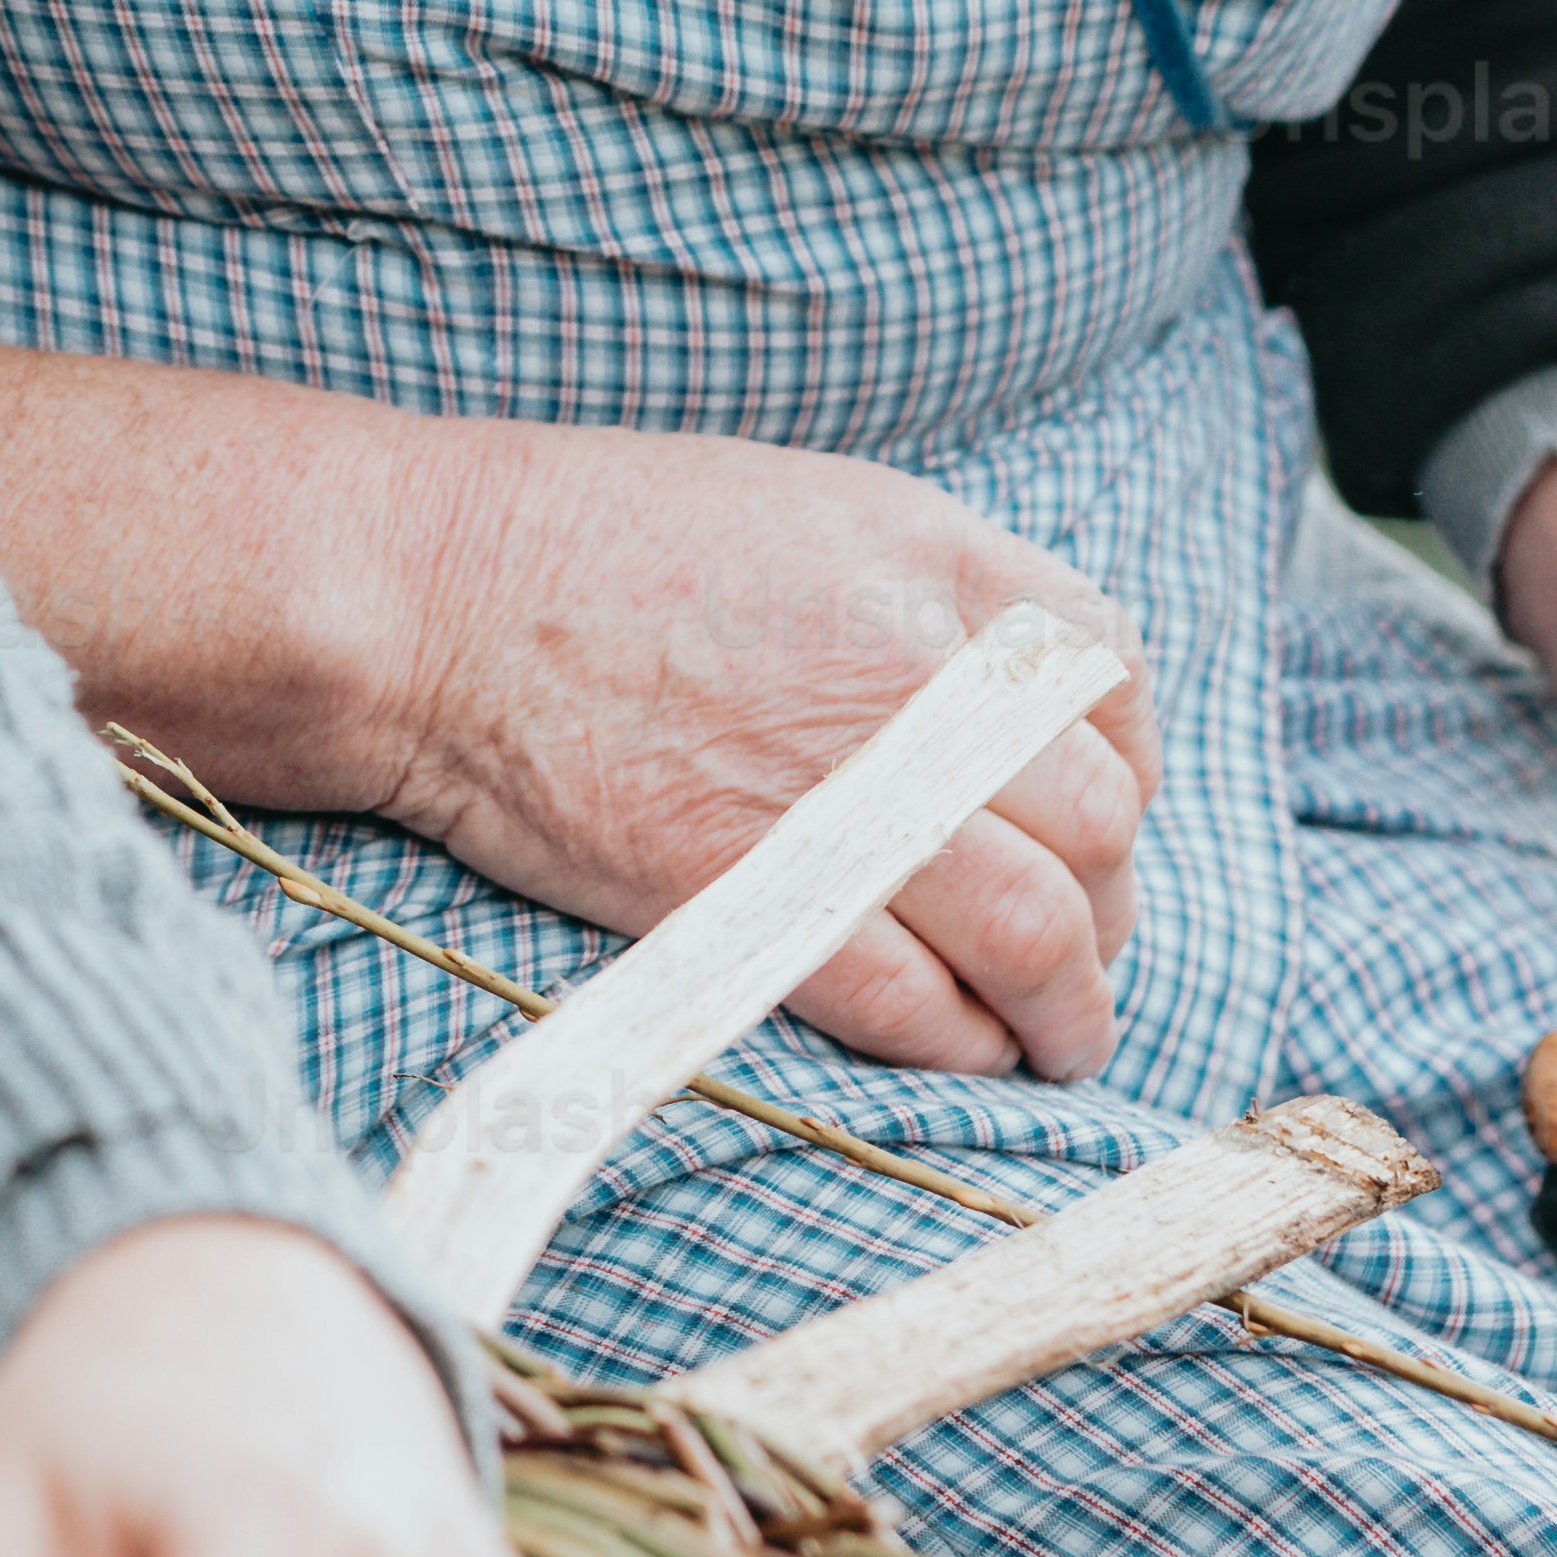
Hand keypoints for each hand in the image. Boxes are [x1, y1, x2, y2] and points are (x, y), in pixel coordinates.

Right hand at [375, 418, 1153, 1082]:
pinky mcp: (763, 899)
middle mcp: (917, 673)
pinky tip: (958, 1047)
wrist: (432, 598)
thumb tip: (1002, 706)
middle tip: (1080, 954)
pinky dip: (962, 1044)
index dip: (1124, 770)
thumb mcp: (801, 510)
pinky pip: (919, 1006)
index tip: (1096, 820)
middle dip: (1109, 909)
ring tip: (1056, 1040)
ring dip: (1068, 1008)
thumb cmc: (589, 543)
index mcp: (933, 560)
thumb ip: (922, 596)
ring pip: (1038, 935)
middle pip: (1095, 824)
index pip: (1113, 680)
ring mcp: (848, 792)